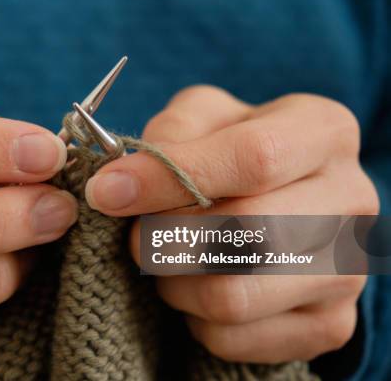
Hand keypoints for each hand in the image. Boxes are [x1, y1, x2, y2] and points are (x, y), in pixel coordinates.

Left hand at [85, 86, 378, 362]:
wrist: (278, 202)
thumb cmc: (230, 154)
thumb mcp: (201, 120)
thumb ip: (166, 138)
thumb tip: (116, 187)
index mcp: (323, 132)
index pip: (254, 158)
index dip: (169, 178)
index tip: (107, 192)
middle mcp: (351, 200)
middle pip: (246, 232)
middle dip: (165, 237)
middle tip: (138, 233)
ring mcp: (347, 270)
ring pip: (233, 295)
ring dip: (174, 282)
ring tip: (166, 261)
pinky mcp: (328, 324)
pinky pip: (234, 338)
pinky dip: (193, 319)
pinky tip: (196, 288)